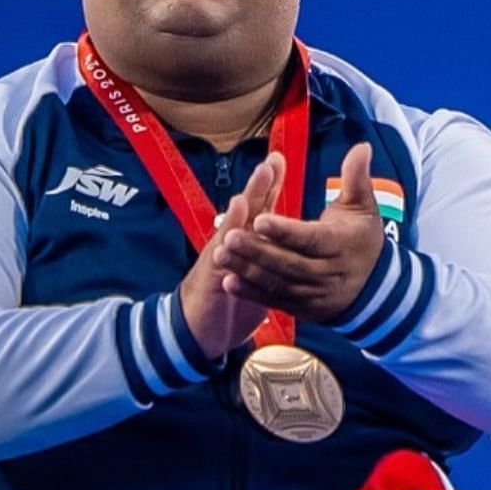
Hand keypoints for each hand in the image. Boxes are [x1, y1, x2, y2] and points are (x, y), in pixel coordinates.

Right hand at [179, 154, 281, 358]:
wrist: (200, 330)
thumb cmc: (231, 300)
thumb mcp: (255, 274)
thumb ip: (269, 253)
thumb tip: (290, 236)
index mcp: (247, 243)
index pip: (260, 208)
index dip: (270, 185)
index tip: (279, 159)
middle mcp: (232, 245)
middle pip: (248, 209)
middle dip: (260, 186)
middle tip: (270, 162)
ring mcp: (220, 258)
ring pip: (235, 226)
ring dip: (246, 203)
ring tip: (256, 182)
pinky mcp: (212, 277)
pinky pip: (221, 257)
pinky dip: (227, 239)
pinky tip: (231, 223)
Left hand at [217, 143, 386, 323]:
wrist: (374, 290)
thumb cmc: (364, 240)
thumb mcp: (364, 208)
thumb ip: (357, 177)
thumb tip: (362, 145)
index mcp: (340, 244)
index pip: (310, 238)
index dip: (285, 230)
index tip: (260, 218)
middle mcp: (327, 272)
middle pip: (288, 263)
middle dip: (257, 250)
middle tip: (230, 236)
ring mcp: (313, 294)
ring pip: (277, 283)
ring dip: (247, 270)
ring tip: (221, 255)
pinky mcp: (302, 308)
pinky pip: (274, 301)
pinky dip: (251, 293)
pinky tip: (229, 282)